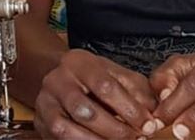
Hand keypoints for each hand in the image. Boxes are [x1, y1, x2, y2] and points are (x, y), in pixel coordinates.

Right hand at [34, 49, 160, 138]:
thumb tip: (154, 115)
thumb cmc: (95, 78)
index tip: (148, 125)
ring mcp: (45, 102)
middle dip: (115, 130)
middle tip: (136, 139)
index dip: (129, 109)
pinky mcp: (40, 122)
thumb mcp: (118, 75)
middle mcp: (57, 80)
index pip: (105, 86)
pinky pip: (59, 139)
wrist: (63, 79)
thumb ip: (137, 91)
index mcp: (79, 63)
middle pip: (85, 111)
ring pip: (67, 129)